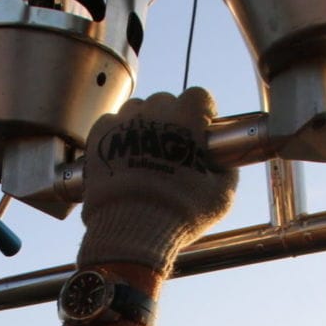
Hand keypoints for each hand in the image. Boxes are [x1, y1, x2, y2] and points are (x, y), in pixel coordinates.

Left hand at [78, 88, 237, 276]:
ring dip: (143, 122)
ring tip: (145, 151)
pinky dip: (116, 133)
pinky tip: (122, 155)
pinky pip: (110, 123)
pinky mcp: (98, 135)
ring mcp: (124, 121)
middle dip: (171, 117)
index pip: (200, 95)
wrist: (131, 229)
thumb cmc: (180, 213)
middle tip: (172, 146)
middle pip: (166, 100)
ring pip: (136, 109)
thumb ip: (226, 172)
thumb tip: (225, 164)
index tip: (200, 129)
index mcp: (187, 118)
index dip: (202, 112)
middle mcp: (155, 111)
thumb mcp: (220, 197)